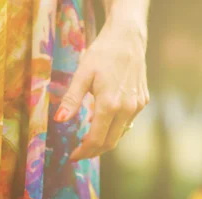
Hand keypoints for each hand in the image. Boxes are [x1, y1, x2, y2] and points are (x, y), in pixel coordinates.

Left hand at [55, 20, 148, 160]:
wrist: (128, 37)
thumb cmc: (102, 54)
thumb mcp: (82, 75)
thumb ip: (71, 100)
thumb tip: (59, 120)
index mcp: (110, 104)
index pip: (96, 140)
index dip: (83, 152)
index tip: (72, 156)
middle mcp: (127, 108)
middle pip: (109, 143)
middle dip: (92, 152)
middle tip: (78, 152)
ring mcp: (137, 106)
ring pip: (119, 135)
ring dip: (103, 141)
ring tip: (87, 139)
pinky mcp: (142, 102)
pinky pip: (126, 124)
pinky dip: (113, 129)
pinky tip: (102, 123)